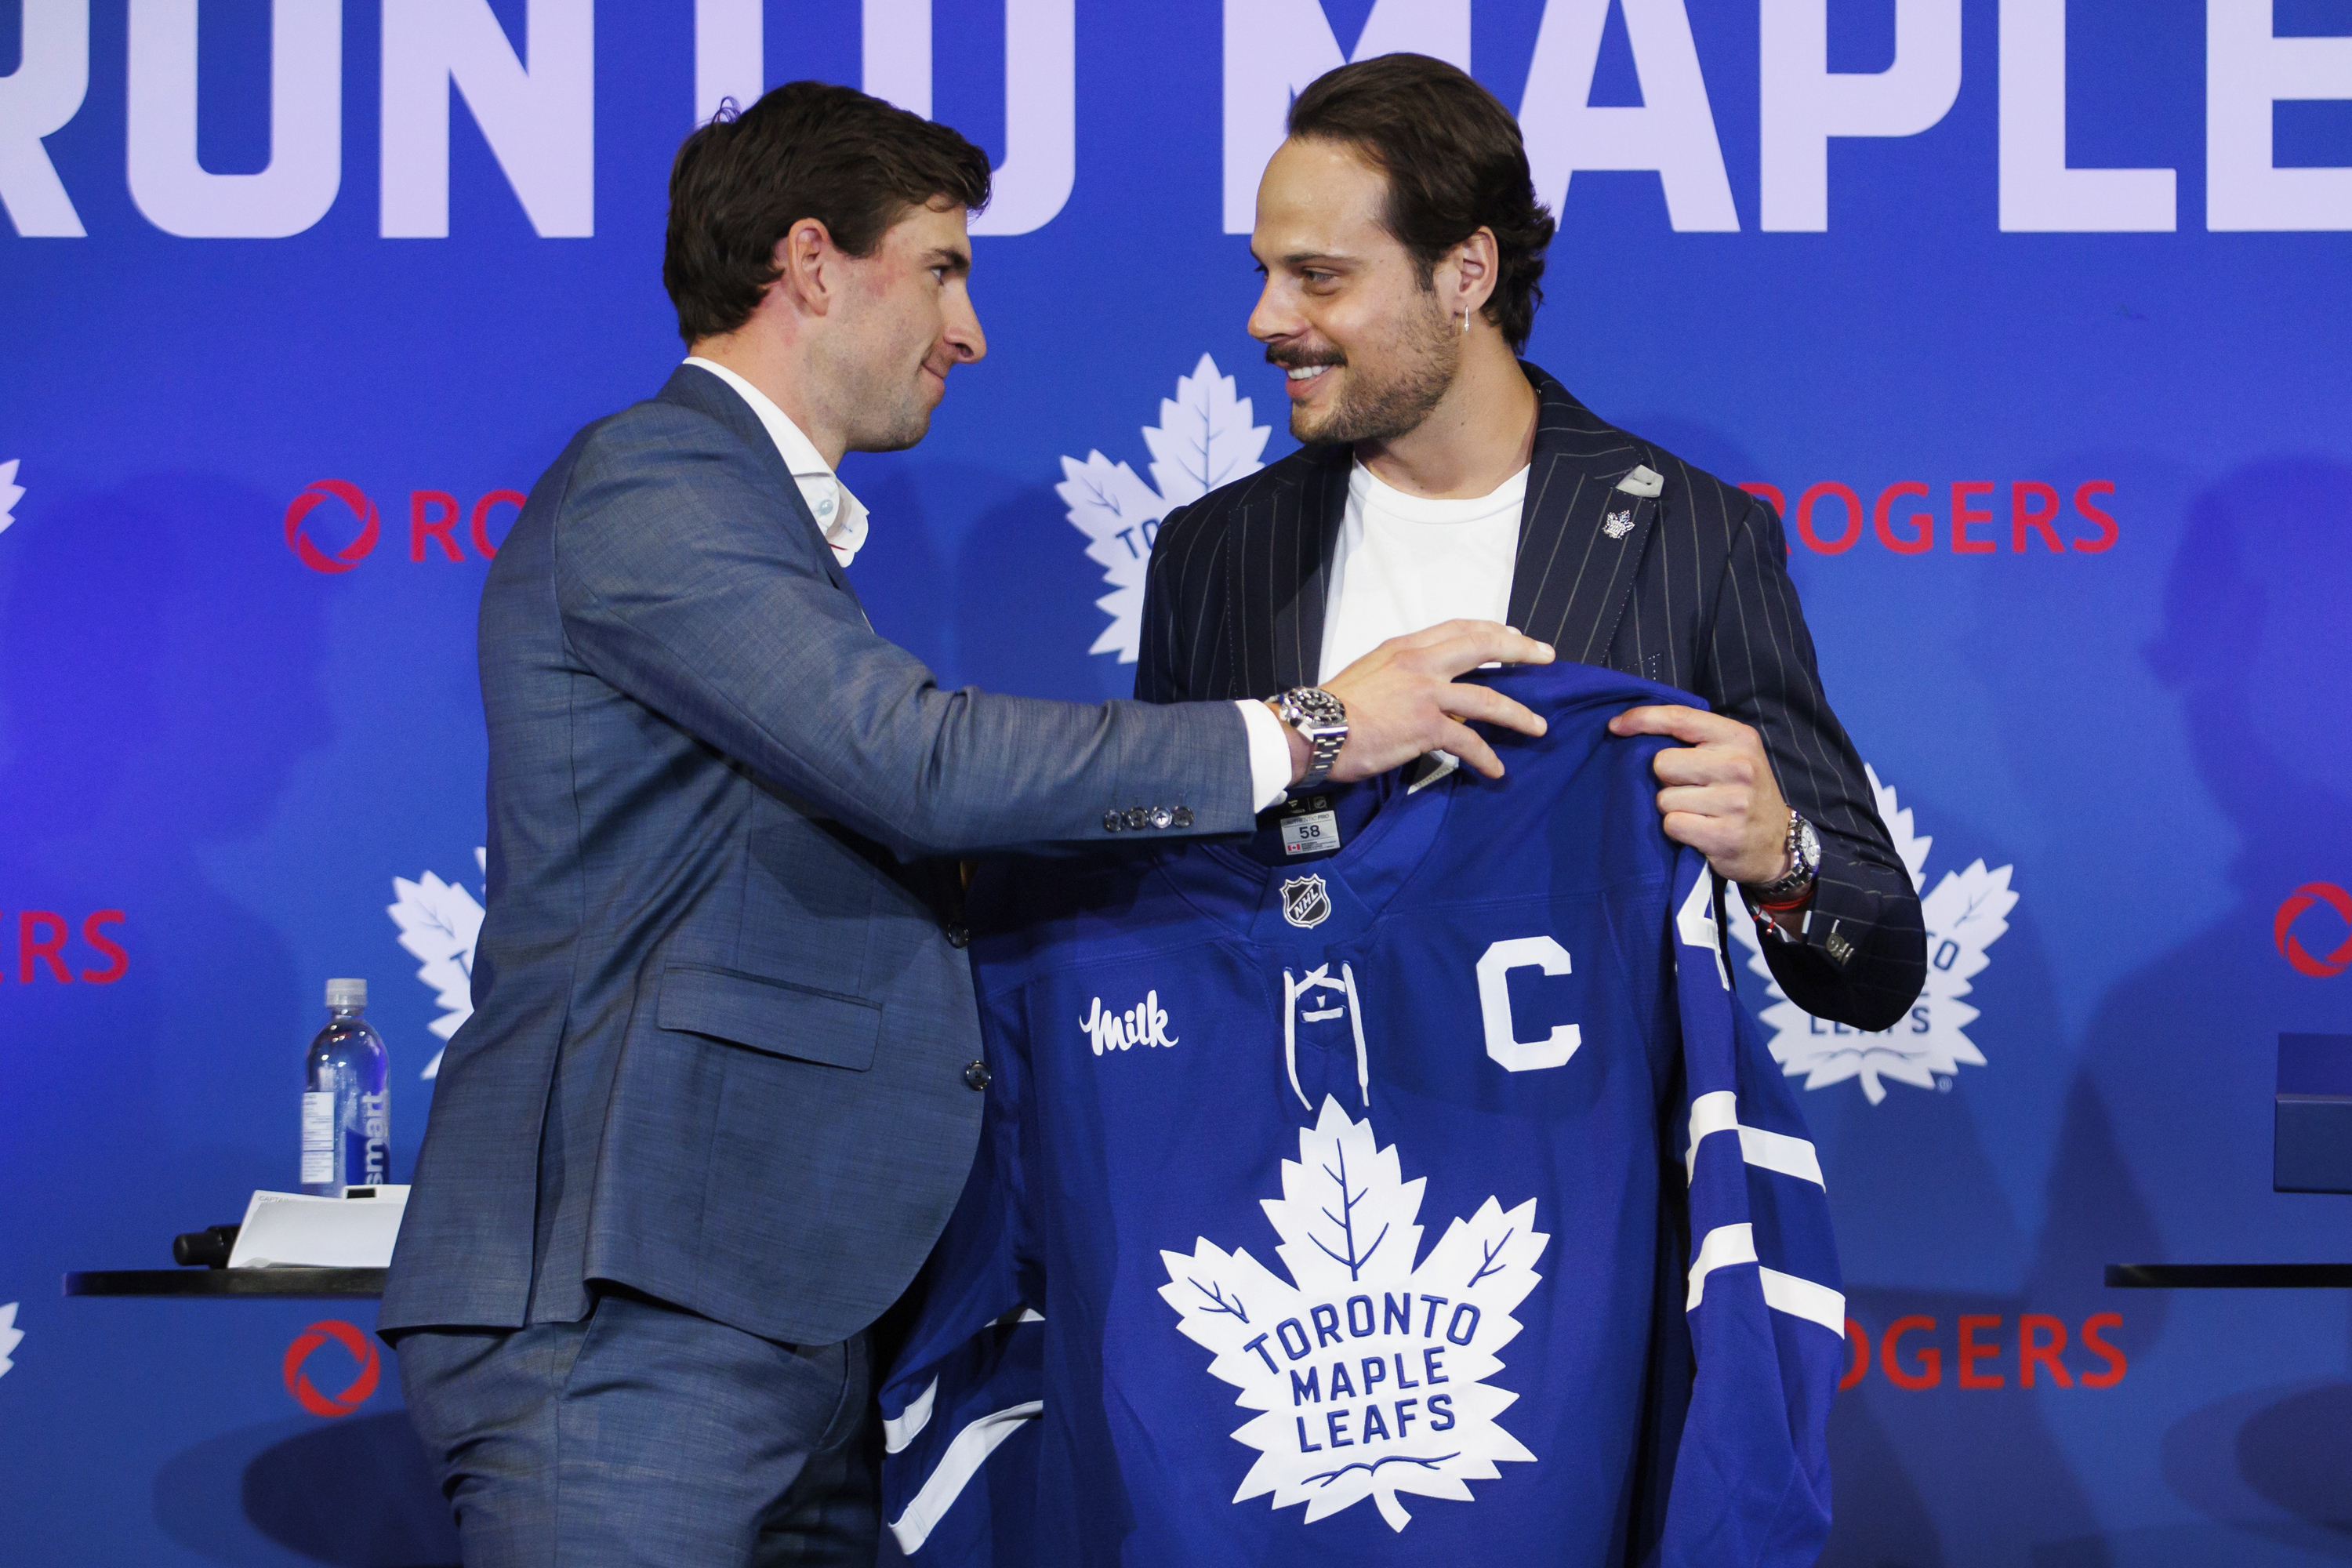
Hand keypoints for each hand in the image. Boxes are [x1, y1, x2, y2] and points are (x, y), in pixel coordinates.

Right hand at [1302, 620, 1555, 782]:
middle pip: (1484, 645)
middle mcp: (1420, 663)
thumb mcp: (1370, 672)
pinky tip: (1495, 770)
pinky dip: (1486, 757)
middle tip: (1545, 657)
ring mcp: (1426, 693)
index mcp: (1405, 648)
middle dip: (1521, 650)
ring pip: (1488, 698)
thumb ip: (1401, 672)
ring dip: (1518, 714)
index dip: (1491, 629)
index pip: (1458, 627)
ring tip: (1538, 727)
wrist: (1314, 730)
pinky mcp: (1427, 726)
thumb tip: (1423, 686)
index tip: (1511, 635)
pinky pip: (1469, 741)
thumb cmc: (1334, 709)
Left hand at [1607, 704, 1789, 883]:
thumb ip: (1695, 739)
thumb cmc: (1742, 792)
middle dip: (1666, 779)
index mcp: (1738, 737)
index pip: (1679, 718)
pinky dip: (1678, 830)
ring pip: (1664, 798)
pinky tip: (1700, 830)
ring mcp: (1734, 801)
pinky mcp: (1725, 835)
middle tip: (1691, 789)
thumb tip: (1633, 727)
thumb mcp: (1732, 754)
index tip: (1614, 726)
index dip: (1641, 719)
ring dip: (1672, 808)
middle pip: (1662, 763)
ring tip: (1699, 812)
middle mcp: (1738, 765)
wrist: (1778, 843)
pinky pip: (1672, 825)